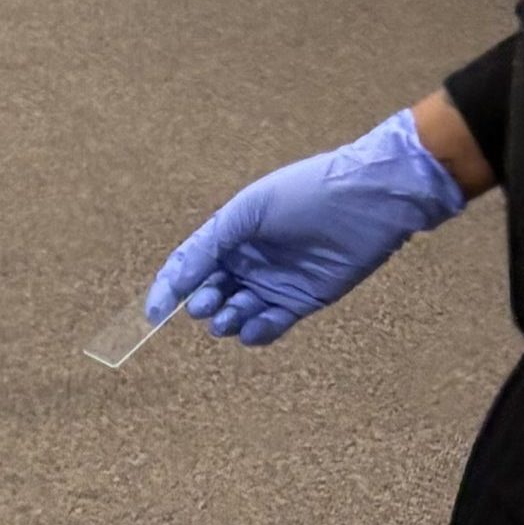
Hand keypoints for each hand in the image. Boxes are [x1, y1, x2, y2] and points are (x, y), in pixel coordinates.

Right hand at [146, 107, 466, 346]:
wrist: (368, 198)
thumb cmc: (305, 193)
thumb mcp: (245, 213)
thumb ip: (206, 248)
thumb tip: (173, 286)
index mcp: (230, 235)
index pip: (188, 266)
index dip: (168, 289)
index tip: (155, 313)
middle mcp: (248, 261)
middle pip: (210, 294)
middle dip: (203, 303)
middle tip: (208, 304)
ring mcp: (274, 283)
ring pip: (237, 314)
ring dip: (227, 320)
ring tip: (230, 316)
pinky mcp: (302, 301)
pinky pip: (270, 325)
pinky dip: (257, 331)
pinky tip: (254, 326)